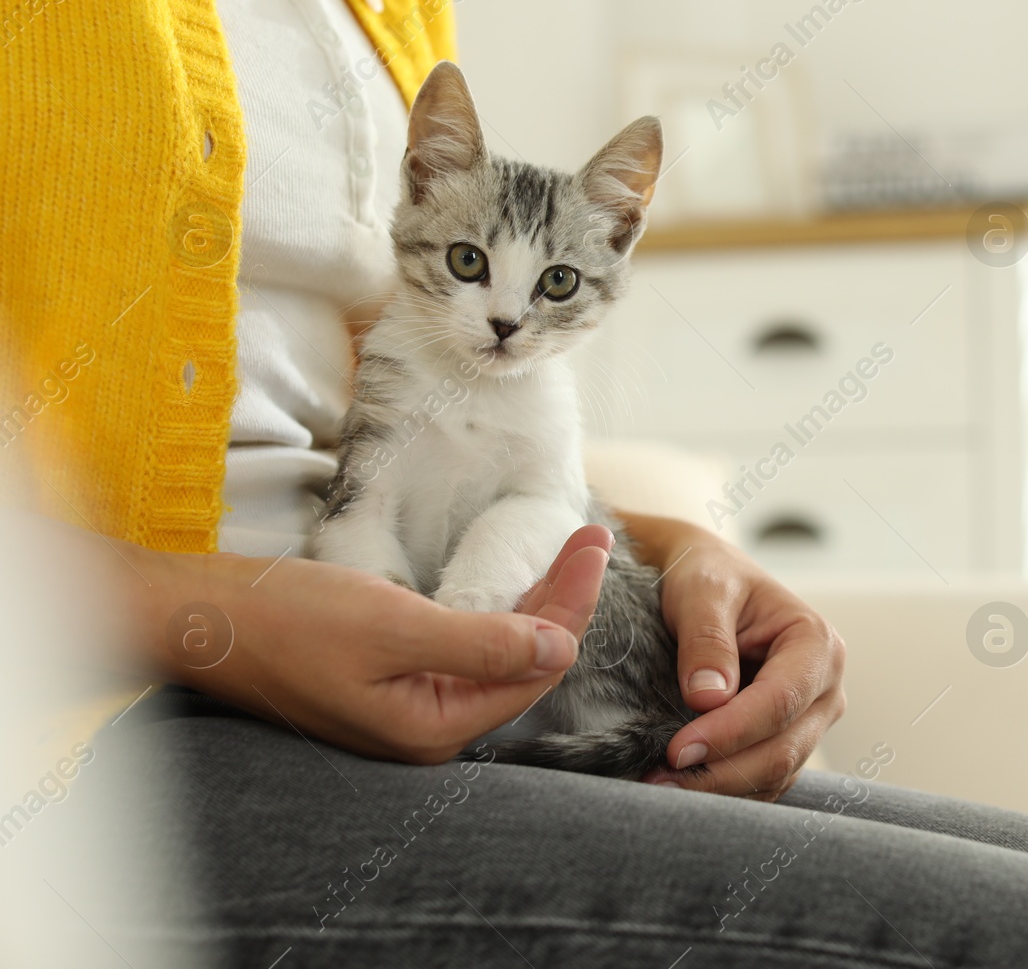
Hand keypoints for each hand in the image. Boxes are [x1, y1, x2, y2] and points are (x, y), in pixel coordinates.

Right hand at [125, 524, 614, 763]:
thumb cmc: (287, 620)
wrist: (199, 617)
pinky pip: (463, 648)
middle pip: (522, 660)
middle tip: (592, 536)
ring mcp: (408, 705)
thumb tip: (560, 649)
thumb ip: (480, 643)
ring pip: (495, 652)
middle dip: (562, 598)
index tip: (594, 544)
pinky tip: (517, 583)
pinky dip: (496, 610)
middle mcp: (428, 726)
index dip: (571, 604)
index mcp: (434, 727)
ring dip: (535, 601)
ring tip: (570, 549)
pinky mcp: (389, 679)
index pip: (533, 666)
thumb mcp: (392, 626)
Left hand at [619, 513, 845, 800]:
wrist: (707, 581)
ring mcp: (809, 720)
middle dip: (722, 771)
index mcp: (817, 643)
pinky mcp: (785, 741)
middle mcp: (825, 688)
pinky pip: (762, 780)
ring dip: (719, 788)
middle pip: (783, 749)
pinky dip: (724, 790)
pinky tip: (679, 786)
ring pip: (774, 774)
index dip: (731, 732)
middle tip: (658, 780)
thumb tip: (707, 699)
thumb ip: (706, 638)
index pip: (780, 701)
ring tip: (659, 787)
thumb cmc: (708, 575)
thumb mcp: (703, 590)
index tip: (677, 750)